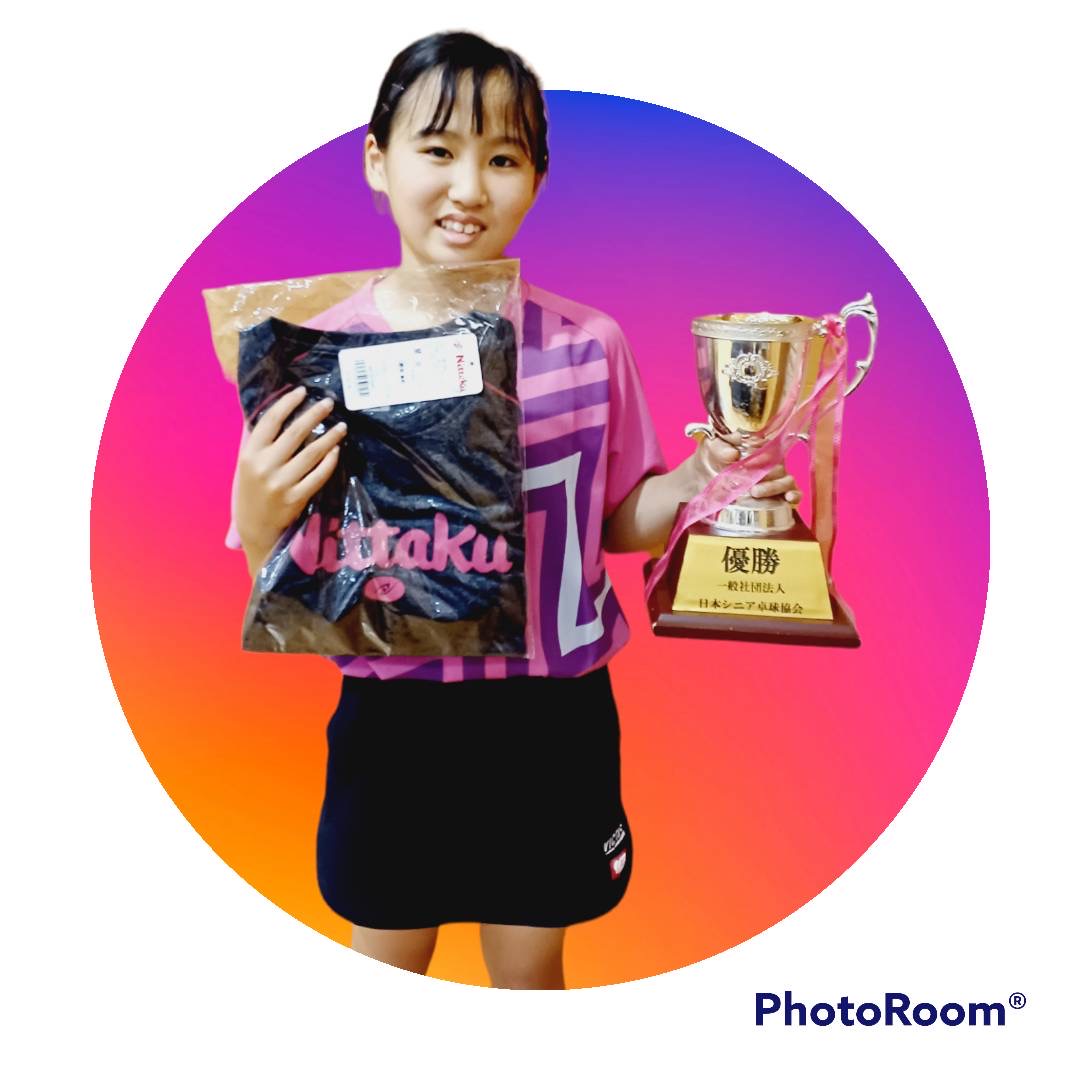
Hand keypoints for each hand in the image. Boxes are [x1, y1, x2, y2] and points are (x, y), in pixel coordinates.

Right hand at [234, 387, 347, 565]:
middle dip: (315, 414)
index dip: (288, 403)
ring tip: (342, 426)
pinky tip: (337, 450)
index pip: (271, 420)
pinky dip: (329, 461)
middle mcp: (265, 466)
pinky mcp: (296, 498)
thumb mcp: (248, 464)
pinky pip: (319, 475)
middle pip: (295, 432)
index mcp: (250, 453)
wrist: (255, 529)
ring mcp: (281, 483)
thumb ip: (262, 442)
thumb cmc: (252, 491)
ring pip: (312, 452)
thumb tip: (283, 412)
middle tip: (329, 403)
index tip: (302, 391)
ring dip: (330, 436)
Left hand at [690, 431, 801, 504]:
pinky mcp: (777, 495)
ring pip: (787, 480)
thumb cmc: (710, 459)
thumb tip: (733, 453)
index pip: (771, 446)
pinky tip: (789, 498)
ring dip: (775, 486)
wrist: (701, 481)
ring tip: (756, 492)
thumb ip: (720, 447)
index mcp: (759, 446)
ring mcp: (775, 478)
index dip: (764, 454)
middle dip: (767, 474)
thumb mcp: (711, 447)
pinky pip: (794, 493)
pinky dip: (795, 495)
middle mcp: (770, 461)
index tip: (753, 461)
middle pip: (779, 465)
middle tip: (751, 482)